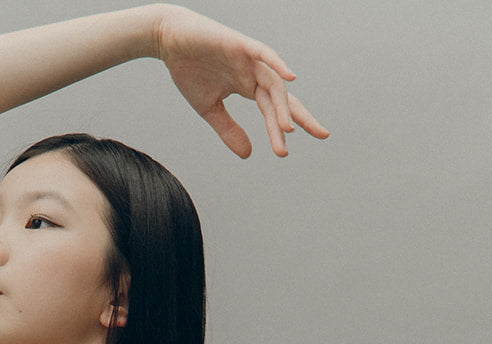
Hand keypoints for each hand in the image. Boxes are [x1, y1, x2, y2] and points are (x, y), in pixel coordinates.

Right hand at [155, 7, 328, 158]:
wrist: (169, 40)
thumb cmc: (188, 70)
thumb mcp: (209, 110)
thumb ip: (229, 130)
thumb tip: (249, 154)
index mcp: (249, 87)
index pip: (274, 110)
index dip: (282, 129)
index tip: (286, 152)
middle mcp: (254, 72)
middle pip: (283, 98)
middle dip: (302, 117)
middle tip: (322, 135)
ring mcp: (249, 58)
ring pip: (273, 84)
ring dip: (282, 106)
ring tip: (287, 129)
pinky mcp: (240, 44)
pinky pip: (264, 54)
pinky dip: (277, 64)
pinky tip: (290, 78)